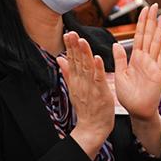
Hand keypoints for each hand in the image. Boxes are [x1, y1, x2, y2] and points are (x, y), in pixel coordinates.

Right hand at [58, 32, 114, 158]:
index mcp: (76, 80)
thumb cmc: (86, 109)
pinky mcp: (100, 93)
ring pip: (87, 67)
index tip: (68, 33)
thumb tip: (60, 59)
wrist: (92, 128)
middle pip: (77, 61)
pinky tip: (97, 58)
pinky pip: (99, 79)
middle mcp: (81, 82)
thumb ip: (68, 72)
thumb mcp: (74, 88)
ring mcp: (90, 87)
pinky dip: (98, 68)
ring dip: (85, 53)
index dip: (70, 46)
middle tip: (71, 32)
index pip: (72, 60)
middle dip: (74, 46)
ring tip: (82, 41)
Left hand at [114, 4, 160, 122]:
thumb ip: (119, 59)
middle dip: (152, 20)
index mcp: (136, 58)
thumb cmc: (129, 96)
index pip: (139, 36)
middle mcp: (146, 59)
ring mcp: (154, 65)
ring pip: (157, 43)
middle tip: (155, 4)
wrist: (137, 112)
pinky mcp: (159, 73)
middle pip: (149, 35)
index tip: (144, 9)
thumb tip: (116, 44)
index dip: (142, 22)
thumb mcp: (120, 75)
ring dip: (160, 29)